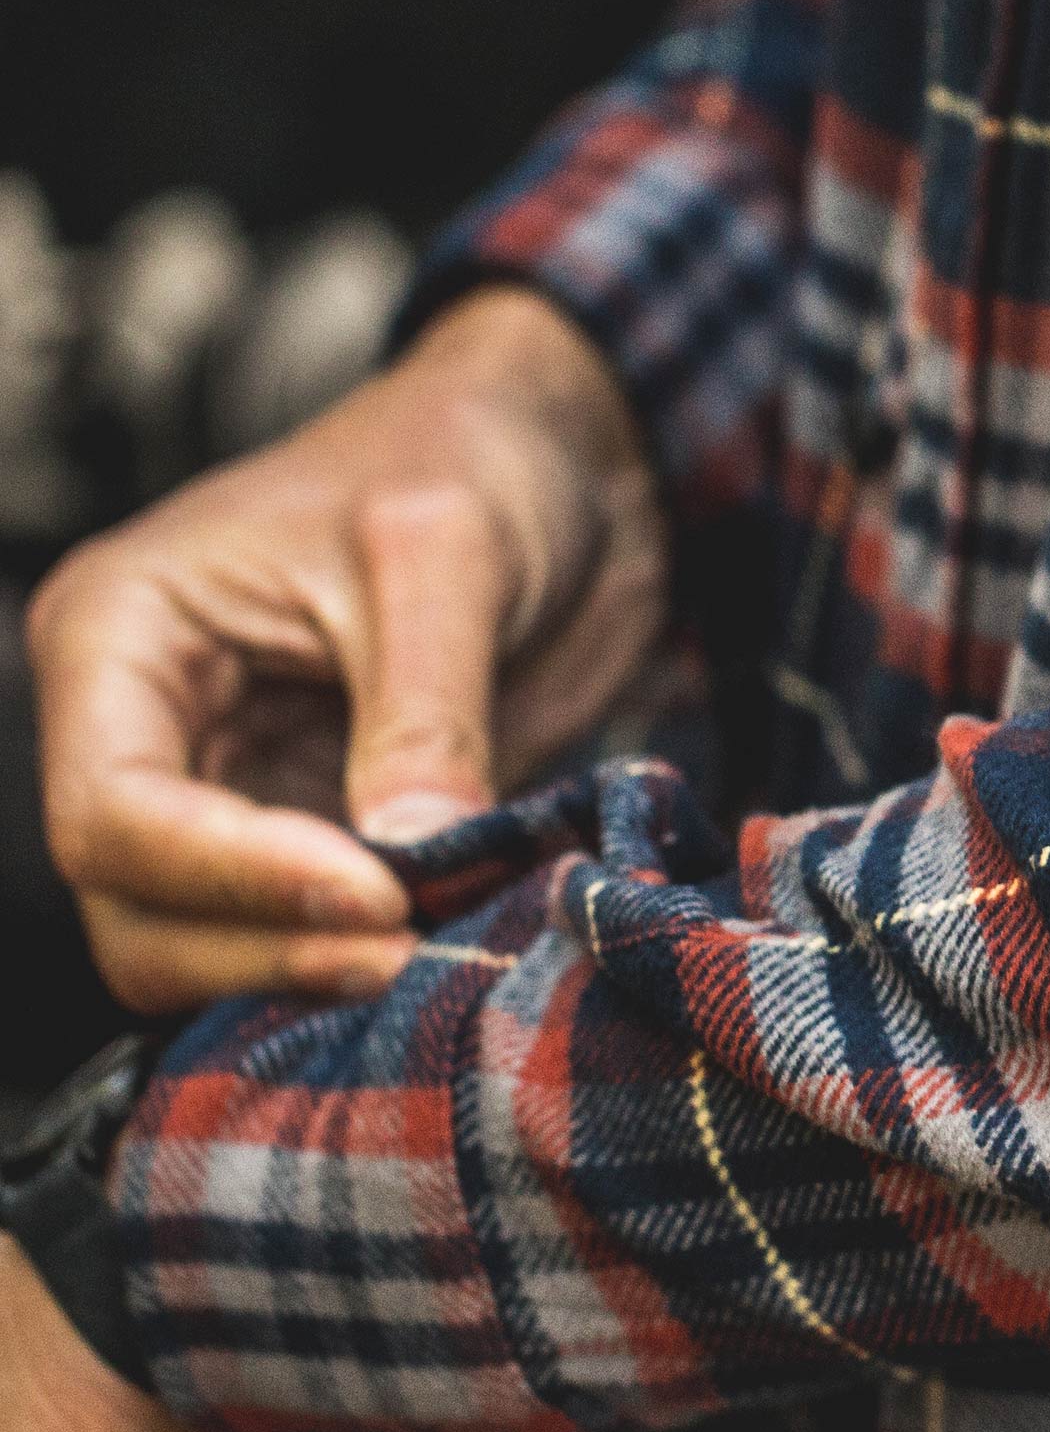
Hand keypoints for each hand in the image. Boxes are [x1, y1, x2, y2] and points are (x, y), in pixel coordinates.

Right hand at [27, 286, 665, 1011]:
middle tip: (414, 951)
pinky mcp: (315, 835)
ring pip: (201, 950)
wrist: (554, 461)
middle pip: (136, 910)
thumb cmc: (472, 458)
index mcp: (126, 634)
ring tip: (436, 954)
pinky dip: (355, 963)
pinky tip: (441, 953)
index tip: (380, 893)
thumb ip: (424, 710)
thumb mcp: (446, 553)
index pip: (113, 812)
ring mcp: (228, 792)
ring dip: (308, 972)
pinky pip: (296, 939)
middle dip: (264, 946)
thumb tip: (411, 855)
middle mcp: (147, 729)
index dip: (237, 876)